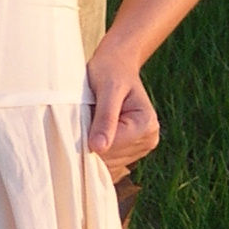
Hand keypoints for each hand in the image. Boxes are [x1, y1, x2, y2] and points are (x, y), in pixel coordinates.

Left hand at [85, 46, 159, 180]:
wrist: (117, 65)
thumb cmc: (111, 70)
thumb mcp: (108, 88)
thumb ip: (105, 118)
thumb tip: (99, 148)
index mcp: (146, 125)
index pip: (111, 147)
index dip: (89, 138)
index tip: (80, 119)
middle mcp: (148, 140)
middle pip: (109, 158)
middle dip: (90, 143)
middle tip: (86, 116)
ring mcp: (140, 148)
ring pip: (106, 163)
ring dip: (92, 147)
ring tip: (93, 121)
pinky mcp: (130, 152)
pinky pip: (108, 162)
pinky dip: (96, 151)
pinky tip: (95, 132)